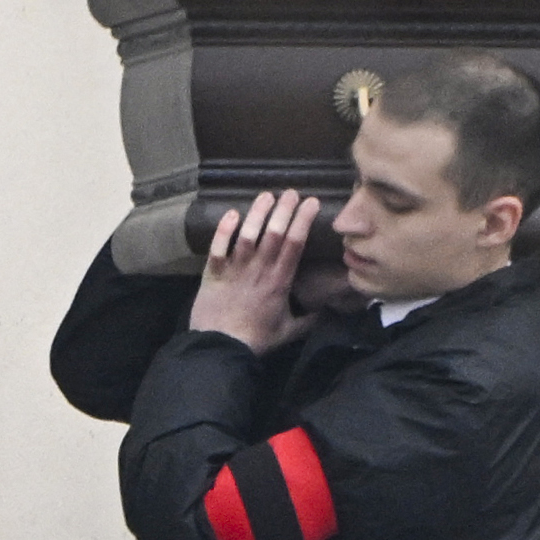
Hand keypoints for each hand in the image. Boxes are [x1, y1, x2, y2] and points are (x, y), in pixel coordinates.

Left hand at [188, 191, 321, 353]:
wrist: (221, 346)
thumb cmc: (257, 339)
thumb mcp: (290, 331)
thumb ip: (309, 319)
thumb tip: (326, 310)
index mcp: (280, 281)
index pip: (295, 244)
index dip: (303, 221)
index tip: (311, 203)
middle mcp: (259, 270)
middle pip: (274, 233)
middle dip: (284, 210)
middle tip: (291, 193)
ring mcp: (235, 269)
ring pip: (247, 235)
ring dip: (257, 213)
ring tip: (266, 196)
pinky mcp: (213, 273)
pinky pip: (218, 247)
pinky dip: (224, 229)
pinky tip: (232, 213)